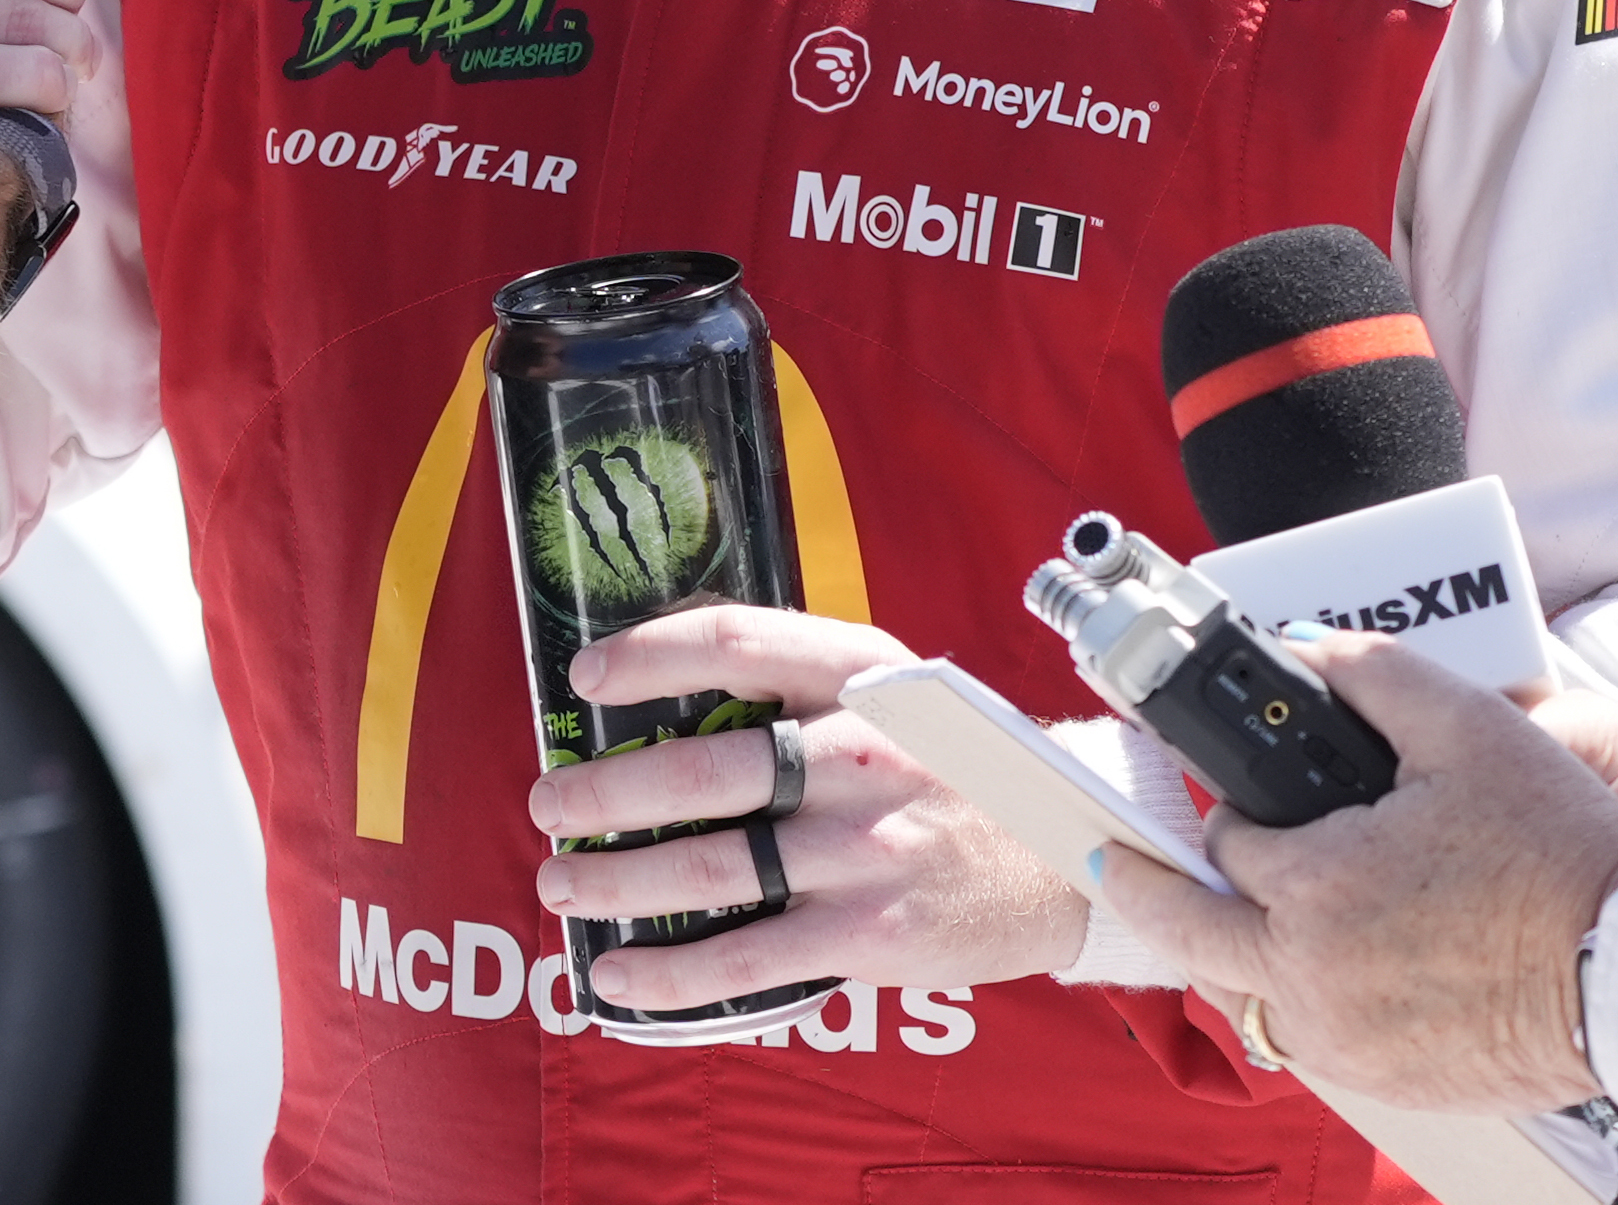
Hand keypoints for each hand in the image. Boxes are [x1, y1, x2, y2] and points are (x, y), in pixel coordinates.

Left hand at [525, 607, 1087, 1010]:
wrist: (1066, 854)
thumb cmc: (953, 766)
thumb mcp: (897, 691)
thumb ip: (799, 681)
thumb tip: (666, 680)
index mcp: (866, 676)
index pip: (735, 643)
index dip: (648, 655)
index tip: (588, 676)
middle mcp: (864, 755)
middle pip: (700, 770)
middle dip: (602, 793)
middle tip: (551, 803)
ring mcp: (865, 848)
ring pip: (705, 869)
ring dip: (613, 880)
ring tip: (563, 882)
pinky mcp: (870, 934)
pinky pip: (743, 958)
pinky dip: (666, 973)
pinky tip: (618, 974)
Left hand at [1086, 629, 1617, 1116]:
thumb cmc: (1561, 849)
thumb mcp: (1467, 726)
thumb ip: (1371, 670)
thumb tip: (1307, 645)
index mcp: (1317, 885)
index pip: (1227, 841)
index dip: (1235, 811)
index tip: (1239, 802)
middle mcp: (1310, 973)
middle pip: (1189, 932)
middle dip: (1149, 891)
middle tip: (1117, 866)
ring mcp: (1345, 1040)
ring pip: (1246, 997)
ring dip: (1231, 954)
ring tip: (1230, 918)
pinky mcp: (1386, 1082)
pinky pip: (1306, 1044)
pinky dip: (1296, 1005)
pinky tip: (1322, 972)